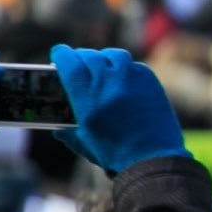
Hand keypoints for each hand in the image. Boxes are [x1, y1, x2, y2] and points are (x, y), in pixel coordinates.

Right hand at [57, 46, 185, 174]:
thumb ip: (67, 131)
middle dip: (81, 58)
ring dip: (105, 59)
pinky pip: (135, 66)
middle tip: (79, 63)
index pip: (69, 61)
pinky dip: (126, 69)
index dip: (62, 54)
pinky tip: (123, 79)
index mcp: (86, 95)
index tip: (59, 53)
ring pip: (114, 55)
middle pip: (90, 56)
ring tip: (102, 67)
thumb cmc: (114, 153)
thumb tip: (59, 127)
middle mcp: (109, 81)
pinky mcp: (151, 82)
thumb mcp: (83, 142)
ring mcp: (132, 79)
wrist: (152, 158)